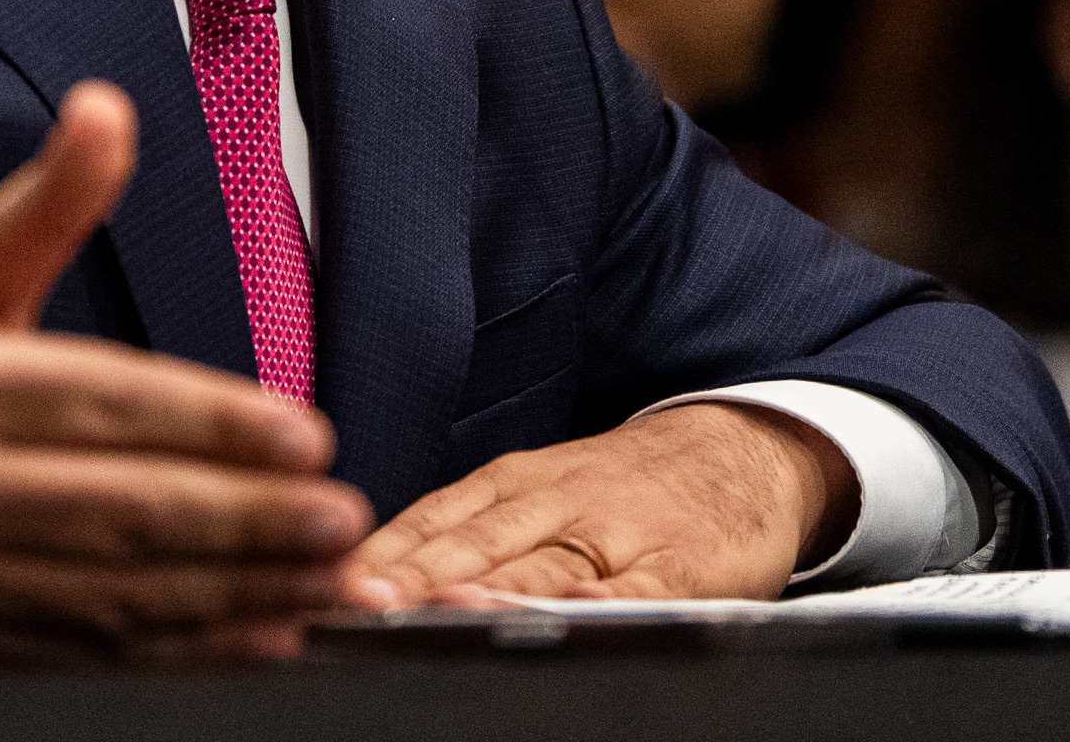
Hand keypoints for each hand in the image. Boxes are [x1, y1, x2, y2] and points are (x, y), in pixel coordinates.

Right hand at [0, 81, 369, 659]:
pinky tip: (256, 635)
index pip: (105, 401)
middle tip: (342, 516)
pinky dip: (181, 654)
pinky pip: (88, 659)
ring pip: (116, 595)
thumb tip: (108, 107)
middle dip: (248, 520)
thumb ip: (42, 206)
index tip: (305, 435)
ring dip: (235, 593)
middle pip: (124, 509)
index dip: (212, 423)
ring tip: (326, 576)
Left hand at [343, 403, 857, 605]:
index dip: (382, 554)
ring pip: (545, 566)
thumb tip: (365, 579)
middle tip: (359, 604)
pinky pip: (638, 590)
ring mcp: (620, 535)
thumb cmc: (622, 488)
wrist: (740, 452)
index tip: (328, 583)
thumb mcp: (541, 487)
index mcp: (516, 483)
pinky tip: (571, 617)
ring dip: (490, 591)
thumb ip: (467, 530)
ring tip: (440, 613)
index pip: (436, 519)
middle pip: (477, 544)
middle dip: (414, 578)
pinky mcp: (680, 568)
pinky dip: (602, 602)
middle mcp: (559, 502)